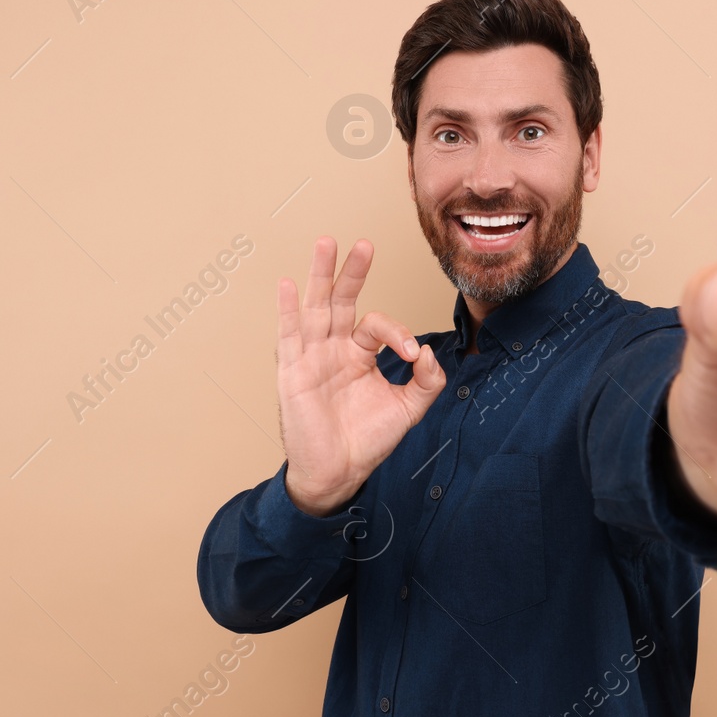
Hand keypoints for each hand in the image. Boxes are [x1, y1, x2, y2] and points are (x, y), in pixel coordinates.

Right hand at [276, 236, 445, 514]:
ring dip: (320, 276)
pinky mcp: (293, 373)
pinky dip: (287, 310)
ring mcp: (311, 358)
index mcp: (358, 354)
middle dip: (352, 271)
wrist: (338, 473)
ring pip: (316, 308)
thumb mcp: (408, 409)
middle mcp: (334, 349)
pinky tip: (286, 285)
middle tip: (364, 244)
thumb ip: (427, 381)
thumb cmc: (366, 441)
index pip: (377, 325)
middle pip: (341, 301)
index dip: (399, 333)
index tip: (413, 354)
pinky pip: (289, 336)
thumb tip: (430, 352)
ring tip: (326, 243)